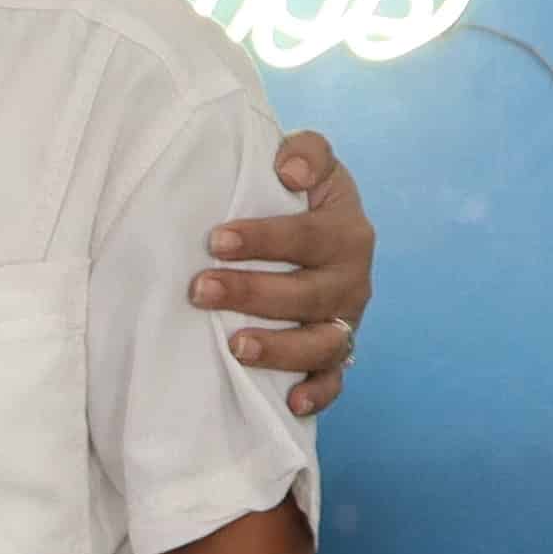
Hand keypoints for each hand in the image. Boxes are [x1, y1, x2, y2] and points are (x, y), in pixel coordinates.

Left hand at [196, 127, 371, 421]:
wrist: (317, 233)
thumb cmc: (301, 199)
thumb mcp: (310, 162)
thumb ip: (307, 151)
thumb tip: (289, 170)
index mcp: (346, 231)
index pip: (310, 236)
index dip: (266, 239)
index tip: (216, 241)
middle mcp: (351, 279)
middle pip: (309, 294)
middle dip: (254, 294)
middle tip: (201, 290)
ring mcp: (343, 321)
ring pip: (322, 343)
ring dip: (280, 348)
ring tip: (235, 346)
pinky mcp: (335, 356)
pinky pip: (334, 381)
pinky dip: (318, 393)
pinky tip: (291, 401)